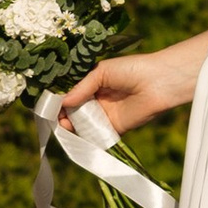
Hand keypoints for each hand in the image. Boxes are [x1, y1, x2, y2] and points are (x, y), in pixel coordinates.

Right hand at [54, 39, 207, 136]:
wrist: (158, 82)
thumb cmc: (132, 69)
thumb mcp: (102, 72)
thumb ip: (82, 88)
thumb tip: (62, 103)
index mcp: (96, 83)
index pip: (73, 93)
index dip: (61, 99)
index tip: (48, 103)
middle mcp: (99, 100)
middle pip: (75, 110)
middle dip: (63, 114)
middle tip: (53, 117)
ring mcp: (106, 115)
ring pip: (83, 124)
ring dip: (71, 126)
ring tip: (61, 124)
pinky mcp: (115, 129)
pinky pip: (97, 136)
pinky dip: (85, 138)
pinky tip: (74, 135)